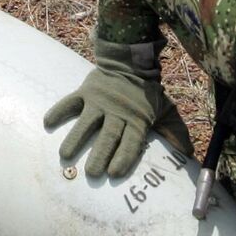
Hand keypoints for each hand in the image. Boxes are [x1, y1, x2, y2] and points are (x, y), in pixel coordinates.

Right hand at [43, 67, 188, 177]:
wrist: (130, 62)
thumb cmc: (148, 94)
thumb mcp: (165, 110)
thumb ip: (174, 132)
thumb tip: (188, 154)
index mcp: (137, 119)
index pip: (131, 141)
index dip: (124, 156)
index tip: (115, 172)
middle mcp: (117, 112)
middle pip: (108, 136)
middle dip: (100, 154)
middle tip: (91, 173)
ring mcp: (99, 101)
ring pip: (86, 122)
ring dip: (75, 138)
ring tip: (65, 156)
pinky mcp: (85, 91)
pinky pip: (69, 102)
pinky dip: (59, 111)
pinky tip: (48, 123)